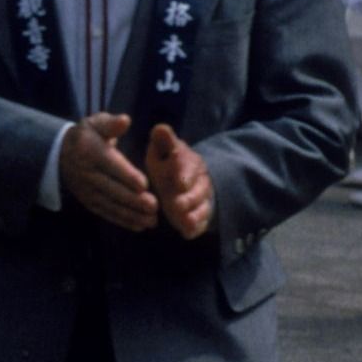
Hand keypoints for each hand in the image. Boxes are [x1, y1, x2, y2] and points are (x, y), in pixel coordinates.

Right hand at [59, 113, 158, 231]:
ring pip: (110, 204)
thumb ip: (111, 123)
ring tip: (151, 221)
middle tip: (153, 206)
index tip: (143, 184)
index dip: (126, 175)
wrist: (61, 154)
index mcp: (90, 152)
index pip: (109, 165)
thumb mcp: (95, 123)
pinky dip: (122, 220)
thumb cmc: (87, 136)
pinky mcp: (89, 202)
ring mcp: (87, 190)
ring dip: (131, 214)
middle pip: (111, 188)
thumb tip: (125, 121)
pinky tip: (139, 226)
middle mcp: (87, 174)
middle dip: (132, 199)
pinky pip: (106, 212)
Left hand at [145, 124, 212, 239]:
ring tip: (184, 222)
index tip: (179, 183)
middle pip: (197, 191)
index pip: (189, 167)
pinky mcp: (200, 214)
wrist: (182, 180)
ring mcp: (202, 199)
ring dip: (193, 215)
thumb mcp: (162, 150)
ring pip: (201, 207)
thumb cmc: (166, 163)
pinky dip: (195, 228)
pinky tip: (188, 233)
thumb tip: (159, 128)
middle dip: (188, 199)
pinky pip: (201, 222)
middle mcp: (199, 181)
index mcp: (189, 161)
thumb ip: (163, 142)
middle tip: (176, 205)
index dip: (184, 175)